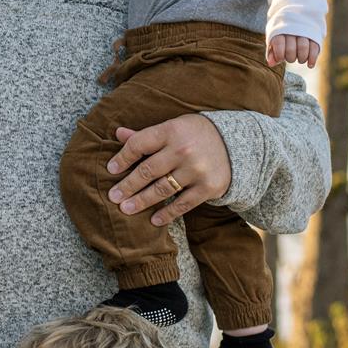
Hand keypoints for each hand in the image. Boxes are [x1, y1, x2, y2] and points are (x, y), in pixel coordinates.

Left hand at [106, 115, 231, 226]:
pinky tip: (153, 220)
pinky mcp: (208, 187)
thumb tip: (118, 133)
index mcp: (171, 130)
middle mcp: (183, 149)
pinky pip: (182, 204)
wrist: (236, 144)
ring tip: (125, 209)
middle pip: (147, 171)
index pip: (139, 145)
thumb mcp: (173, 127)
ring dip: (141, 201)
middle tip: (112, 196)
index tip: (111, 170)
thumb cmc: (195, 135)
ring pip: (161, 189)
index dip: (122, 158)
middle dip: (127, 186)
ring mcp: (196, 170)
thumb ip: (146, 134)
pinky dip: (167, 214)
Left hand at [267, 34, 320, 67]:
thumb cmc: (281, 35)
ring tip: (300, 60)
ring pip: (303, 48)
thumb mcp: (273, 41)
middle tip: (290, 58)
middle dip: (290, 58)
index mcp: (279, 30)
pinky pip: (315, 48)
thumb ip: (271, 52)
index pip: (278, 44)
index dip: (279, 55)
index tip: (280, 58)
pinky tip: (310, 65)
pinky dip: (312, 58)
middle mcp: (292, 30)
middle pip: (291, 49)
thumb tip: (271, 64)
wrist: (296, 19)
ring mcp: (304, 32)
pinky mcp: (315, 36)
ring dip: (301, 58)